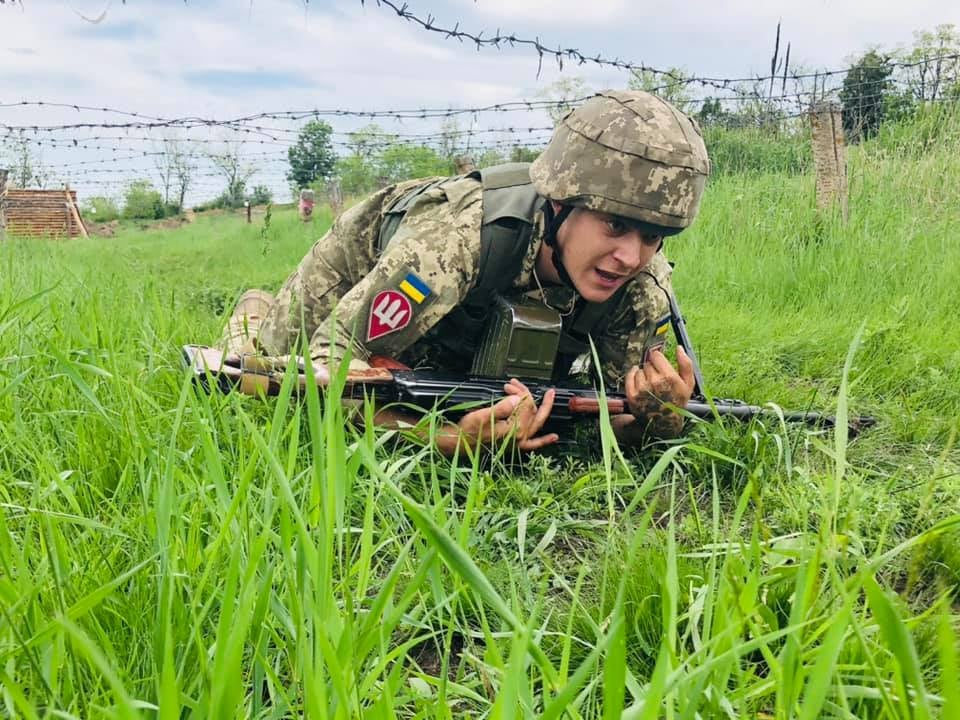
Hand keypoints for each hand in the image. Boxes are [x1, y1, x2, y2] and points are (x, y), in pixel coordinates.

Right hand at [439, 379, 558, 455]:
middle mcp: (519, 437)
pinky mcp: (514, 445)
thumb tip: (517, 399)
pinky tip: (554, 437)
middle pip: (531, 411)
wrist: (460, 444)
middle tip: (517, 384)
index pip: (525, 405)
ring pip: (536, 422)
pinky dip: (544, 441)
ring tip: (548, 395)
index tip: (509, 385)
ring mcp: (518, 442)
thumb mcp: (483, 415)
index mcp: (514, 430)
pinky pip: (533, 444)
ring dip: (542, 408)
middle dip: (526, 395)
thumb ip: (502, 408)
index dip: (519, 392)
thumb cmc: (468, 431)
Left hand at [625, 346, 695, 419]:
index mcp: (669, 377)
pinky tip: (640, 382)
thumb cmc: (676, 401)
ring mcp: (642, 389)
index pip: (655, 355)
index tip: (660, 363)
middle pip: (647, 363)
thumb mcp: (688, 384)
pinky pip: (629, 376)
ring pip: (639, 370)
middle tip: (658, 379)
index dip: (658, 358)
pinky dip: (633, 376)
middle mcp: (654, 382)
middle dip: (652, 368)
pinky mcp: (632, 395)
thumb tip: (679, 348)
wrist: (663, 423)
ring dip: (643, 374)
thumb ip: (686, 364)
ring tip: (651, 385)